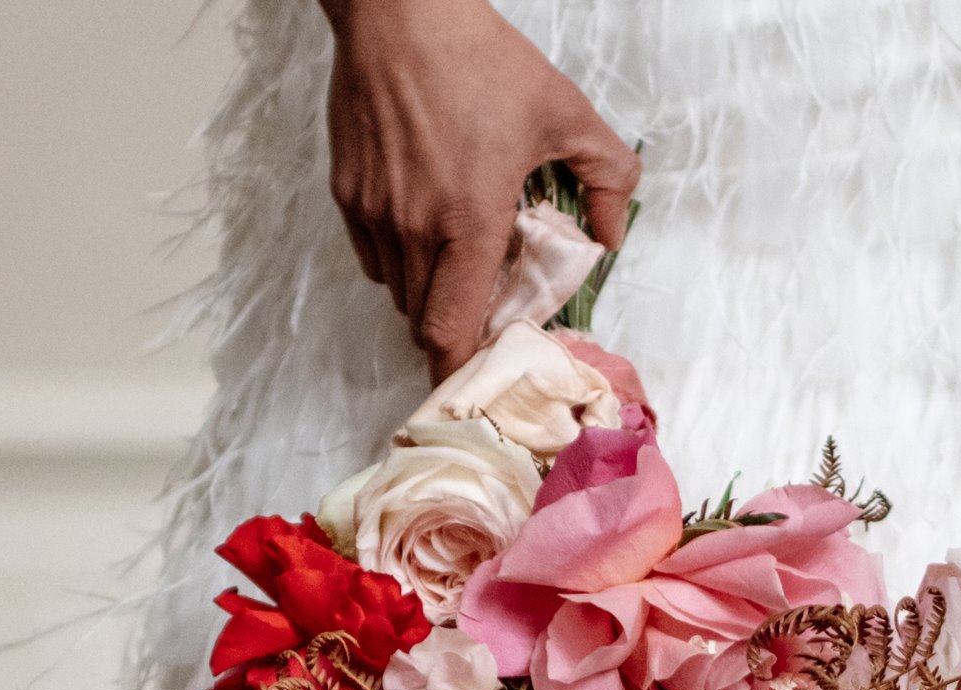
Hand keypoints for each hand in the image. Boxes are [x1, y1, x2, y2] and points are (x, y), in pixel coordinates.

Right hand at [321, 0, 639, 380]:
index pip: (450, 333)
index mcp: (466, 222)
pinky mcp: (347, 195)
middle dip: (455, 327)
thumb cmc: (477, 58)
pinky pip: (372, 257)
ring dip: (428, 292)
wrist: (398, 9)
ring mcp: (374, 214)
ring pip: (397, 292)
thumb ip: (605, 175)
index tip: (480, 381)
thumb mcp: (562, 110)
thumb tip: (612, 233)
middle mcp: (412, 230)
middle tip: (485, 306)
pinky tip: (423, 221)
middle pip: (424, 322)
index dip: (463, 371)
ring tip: (456, 255)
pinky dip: (398, 258)